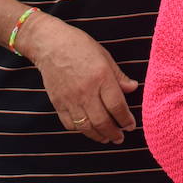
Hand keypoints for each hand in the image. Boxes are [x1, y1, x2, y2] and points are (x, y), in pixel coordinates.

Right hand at [19, 13, 138, 143]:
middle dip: (114, 133)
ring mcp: (70, 99)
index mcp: (101, 77)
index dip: (125, 119)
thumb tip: (133, 88)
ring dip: (98, 136)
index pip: (117, 106)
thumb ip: (119, 76)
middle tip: (120, 138)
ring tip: (106, 138)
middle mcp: (86, 91)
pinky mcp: (57, 103)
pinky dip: (80, 130)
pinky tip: (87, 129)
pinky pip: (69, 124)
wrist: (50, 44)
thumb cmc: (79, 46)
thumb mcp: (105, 56)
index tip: (130, 126)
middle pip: (102, 121)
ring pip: (86, 126)